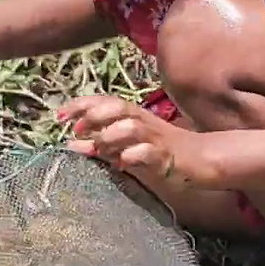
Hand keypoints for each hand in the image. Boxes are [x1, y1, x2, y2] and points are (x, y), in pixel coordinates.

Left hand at [57, 95, 187, 176]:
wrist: (205, 159)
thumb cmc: (164, 152)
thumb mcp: (129, 147)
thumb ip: (103, 144)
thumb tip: (73, 144)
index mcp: (135, 117)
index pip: (106, 101)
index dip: (82, 104)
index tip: (60, 115)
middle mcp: (145, 123)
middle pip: (118, 108)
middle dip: (94, 116)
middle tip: (78, 130)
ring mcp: (157, 139)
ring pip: (131, 127)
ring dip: (111, 136)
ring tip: (101, 150)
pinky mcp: (169, 157)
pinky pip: (149, 152)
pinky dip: (134, 155)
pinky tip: (123, 163)